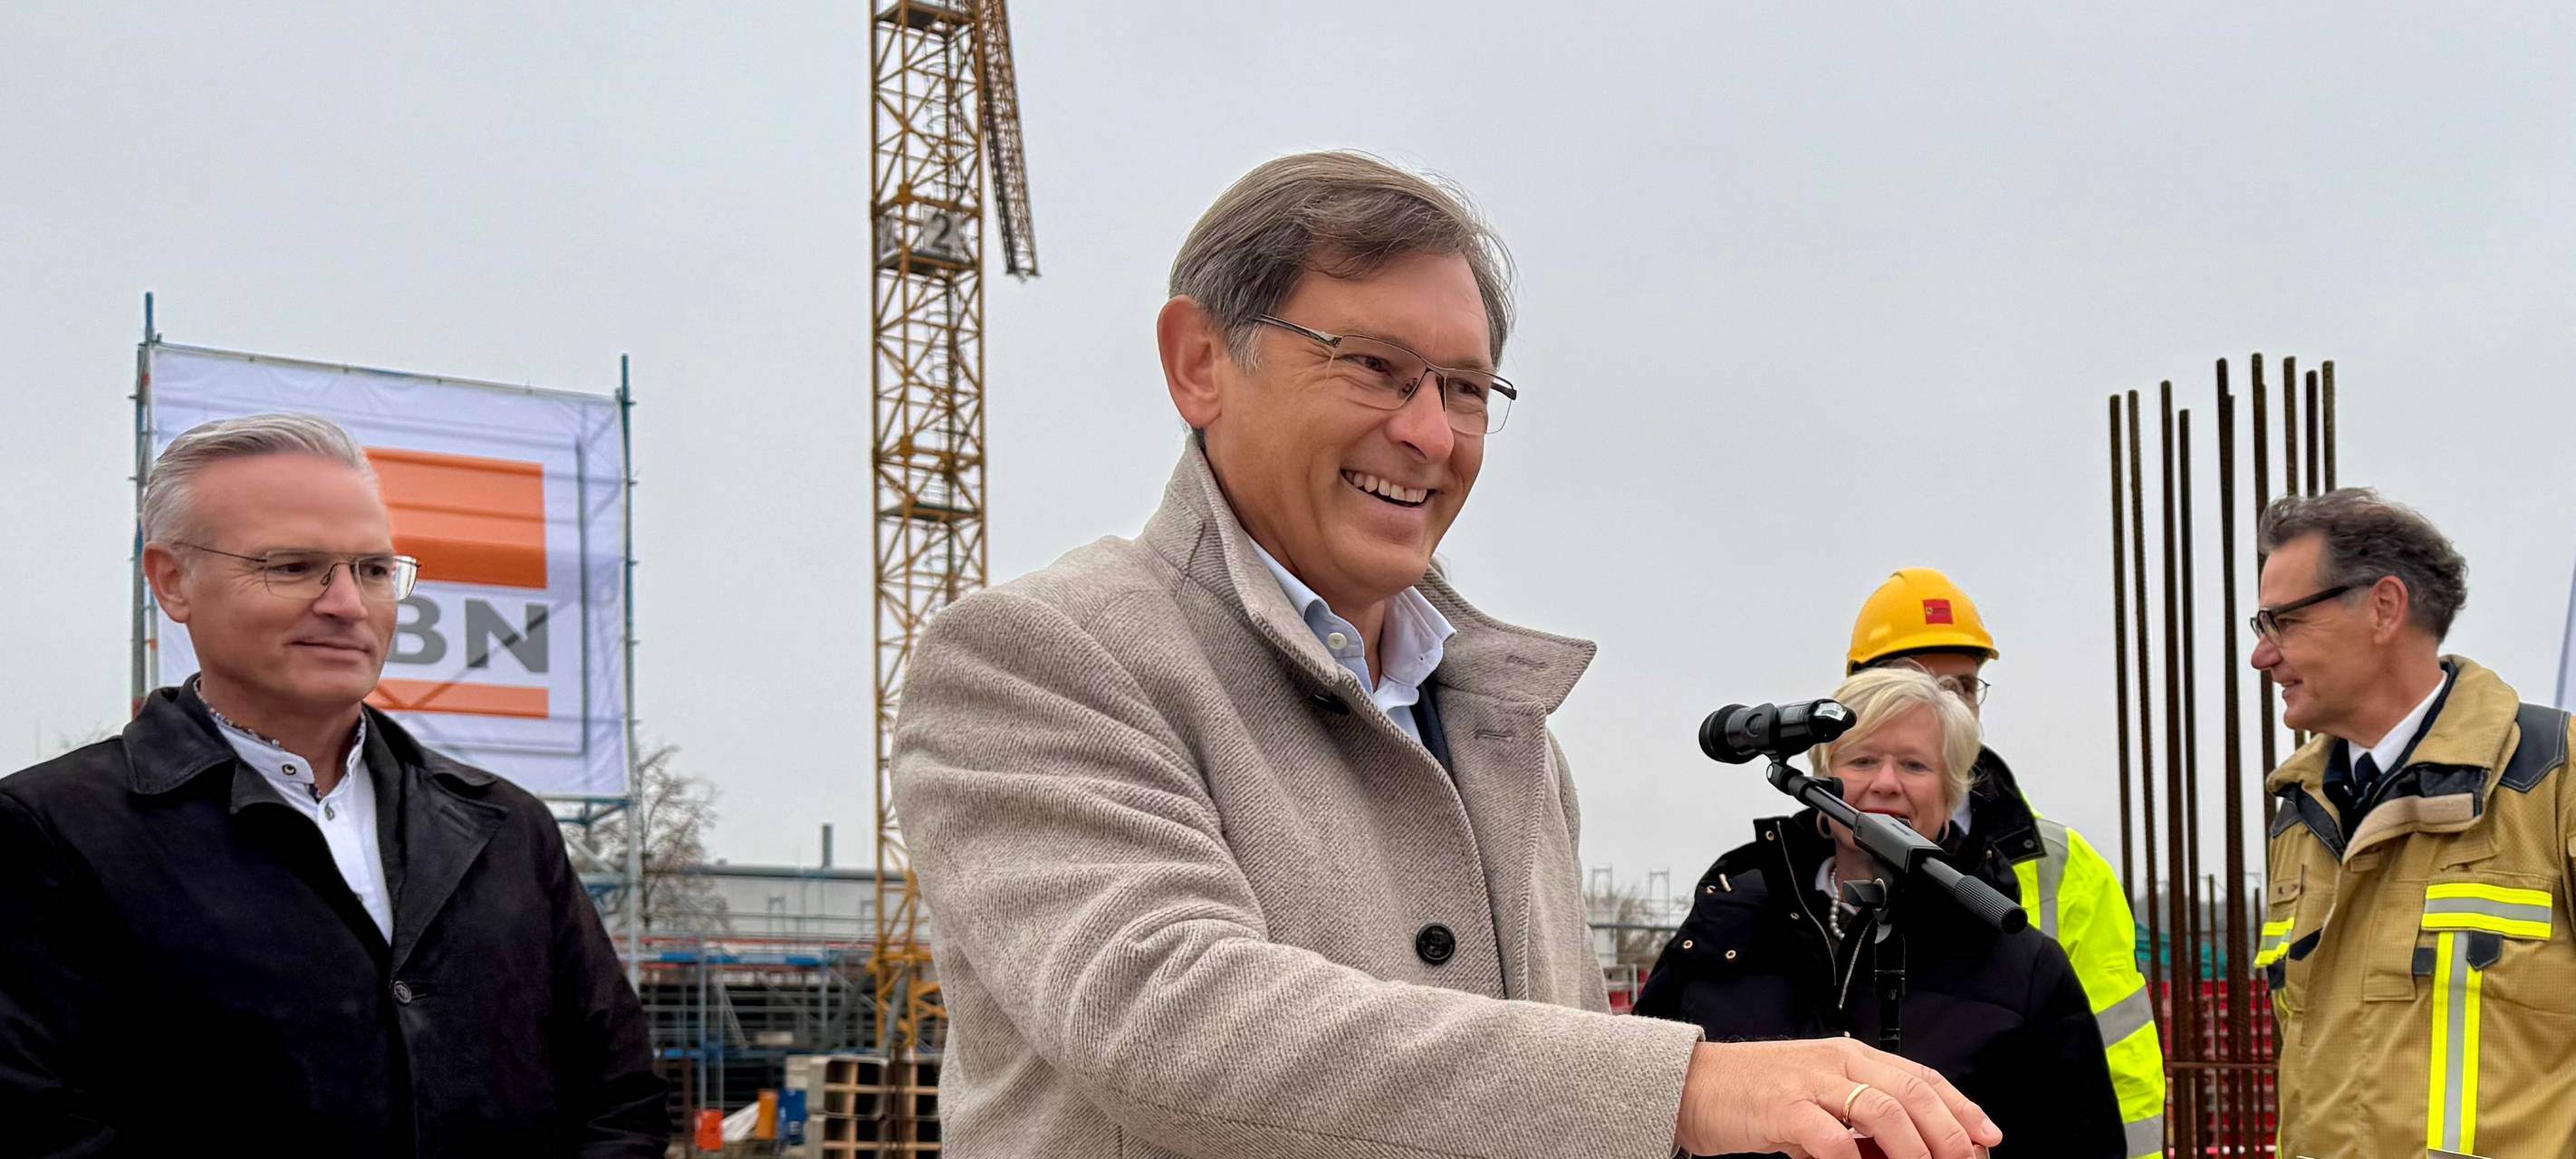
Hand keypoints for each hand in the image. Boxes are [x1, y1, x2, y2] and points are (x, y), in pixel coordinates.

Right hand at [1671, 1039, 1998, 1158]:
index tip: (1987, 1137)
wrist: (1691, 1084)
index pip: (1920, 1077)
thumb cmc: (1753, 1093)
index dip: (1961, 1107)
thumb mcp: (1814, 1099)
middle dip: (1948, 1132)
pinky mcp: (1781, 1108)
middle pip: (1911, 1092)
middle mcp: (1836, 1062)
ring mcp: (1809, 1083)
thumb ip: (1855, 1120)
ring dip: (1913, 1148)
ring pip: (1882, 1109)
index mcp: (1849, 1055)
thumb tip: (1903, 1150)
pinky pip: (1829, 1137)